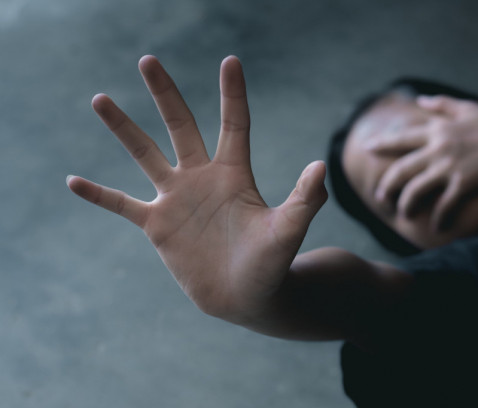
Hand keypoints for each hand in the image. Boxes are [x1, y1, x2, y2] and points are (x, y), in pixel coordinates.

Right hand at [67, 56, 326, 324]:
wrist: (246, 299)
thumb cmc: (271, 265)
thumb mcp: (288, 231)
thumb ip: (304, 201)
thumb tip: (322, 166)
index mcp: (235, 174)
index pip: (234, 124)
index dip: (233, 93)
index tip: (231, 61)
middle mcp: (203, 178)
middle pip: (180, 126)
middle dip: (166, 94)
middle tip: (149, 60)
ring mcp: (177, 200)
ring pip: (145, 154)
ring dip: (123, 128)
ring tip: (100, 98)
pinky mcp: (158, 226)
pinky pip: (122, 204)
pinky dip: (99, 195)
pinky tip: (73, 181)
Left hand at [370, 95, 477, 230]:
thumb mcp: (466, 107)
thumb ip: (441, 105)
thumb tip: (420, 100)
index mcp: (436, 130)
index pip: (400, 139)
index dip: (381, 144)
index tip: (366, 149)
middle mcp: (436, 148)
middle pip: (399, 171)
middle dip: (386, 187)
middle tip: (380, 198)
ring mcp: (449, 166)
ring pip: (414, 191)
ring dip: (406, 205)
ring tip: (404, 214)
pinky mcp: (464, 183)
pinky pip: (443, 206)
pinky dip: (438, 219)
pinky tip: (437, 228)